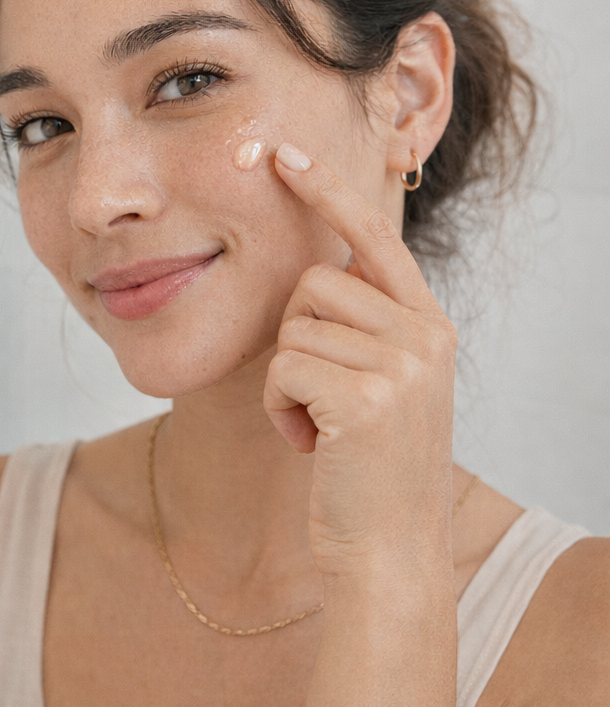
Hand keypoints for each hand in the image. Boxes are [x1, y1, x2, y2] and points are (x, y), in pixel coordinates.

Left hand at [264, 143, 457, 579]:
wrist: (388, 550)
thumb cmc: (366, 466)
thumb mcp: (381, 384)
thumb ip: (361, 326)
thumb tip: (310, 271)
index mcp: (429, 325)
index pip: (374, 237)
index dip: (328, 194)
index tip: (284, 157)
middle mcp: (426, 334)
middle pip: (314, 282)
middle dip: (294, 337)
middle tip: (317, 396)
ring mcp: (402, 364)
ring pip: (293, 326)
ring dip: (285, 379)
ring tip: (318, 424)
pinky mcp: (366, 397)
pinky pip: (283, 367)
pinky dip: (278, 407)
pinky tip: (309, 444)